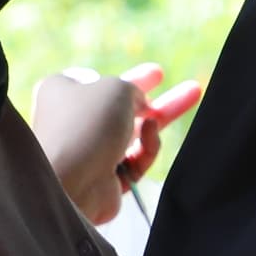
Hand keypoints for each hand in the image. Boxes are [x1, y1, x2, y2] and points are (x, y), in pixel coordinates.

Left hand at [31, 63, 202, 226]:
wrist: (70, 182)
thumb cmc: (86, 125)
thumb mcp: (115, 88)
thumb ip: (134, 87)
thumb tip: (143, 105)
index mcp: (61, 93)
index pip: (94, 81)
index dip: (120, 77)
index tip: (150, 74)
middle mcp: (72, 122)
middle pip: (118, 106)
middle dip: (147, 94)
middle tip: (167, 78)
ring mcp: (89, 152)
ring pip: (132, 132)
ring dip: (160, 117)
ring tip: (193, 92)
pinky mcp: (106, 179)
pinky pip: (135, 159)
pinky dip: (148, 146)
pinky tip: (154, 130)